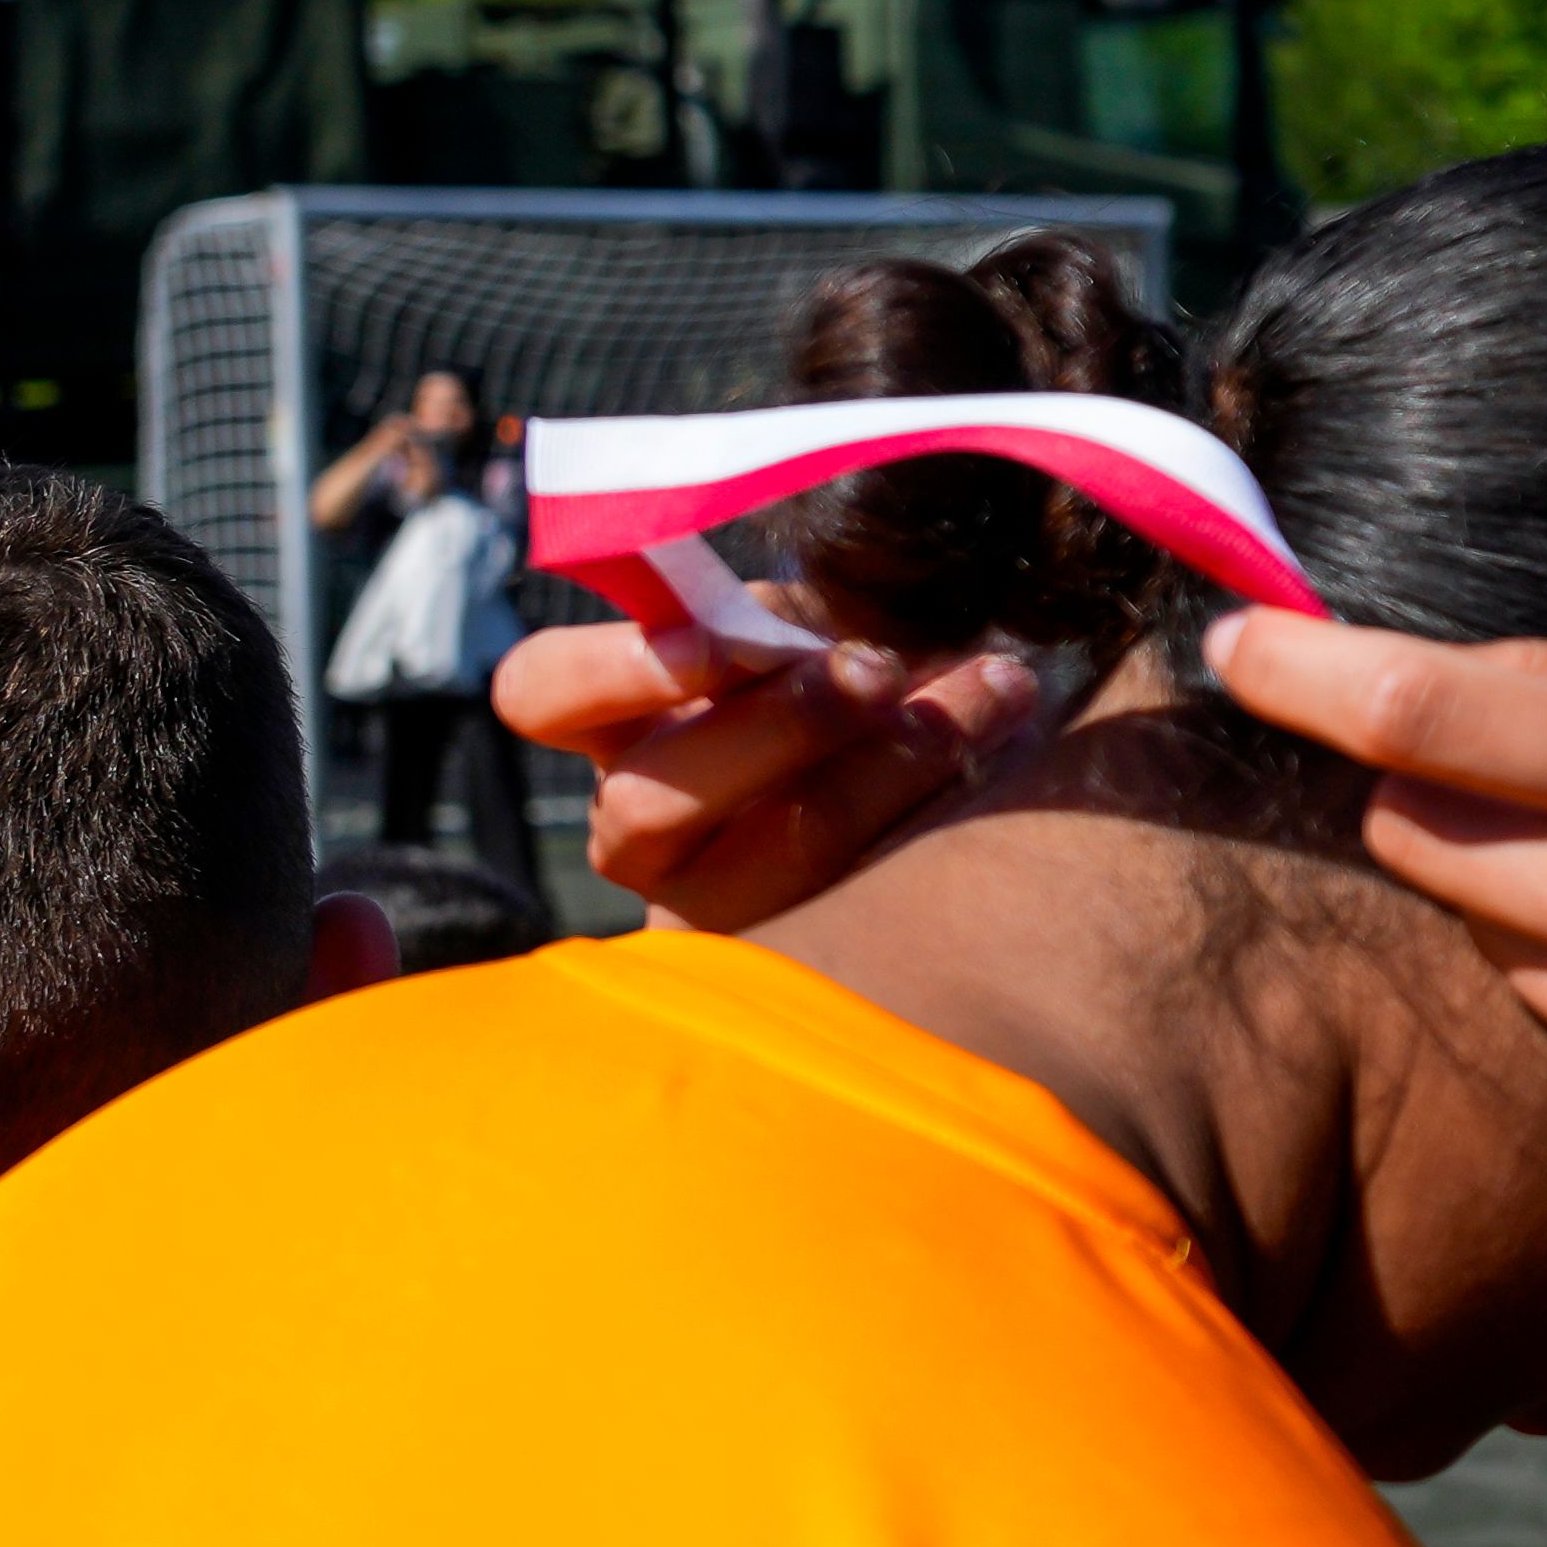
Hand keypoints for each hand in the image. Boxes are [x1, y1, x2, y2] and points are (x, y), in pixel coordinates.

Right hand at [489, 620, 1048, 933]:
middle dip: (780, 726)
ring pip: (771, 856)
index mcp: (616, 725)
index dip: (615, 667)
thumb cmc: (854, 676)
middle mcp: (641, 828)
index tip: (728, 638)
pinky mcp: (807, 956)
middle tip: (880, 668)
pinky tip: (1007, 755)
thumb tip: (847, 590)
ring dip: (887, 767)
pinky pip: (863, 904)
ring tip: (991, 694)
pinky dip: (941, 816)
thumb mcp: (815, 625)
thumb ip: (799, 609)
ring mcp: (712, 907)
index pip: (539, 694)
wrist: (946, 782)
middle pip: (648, 800)